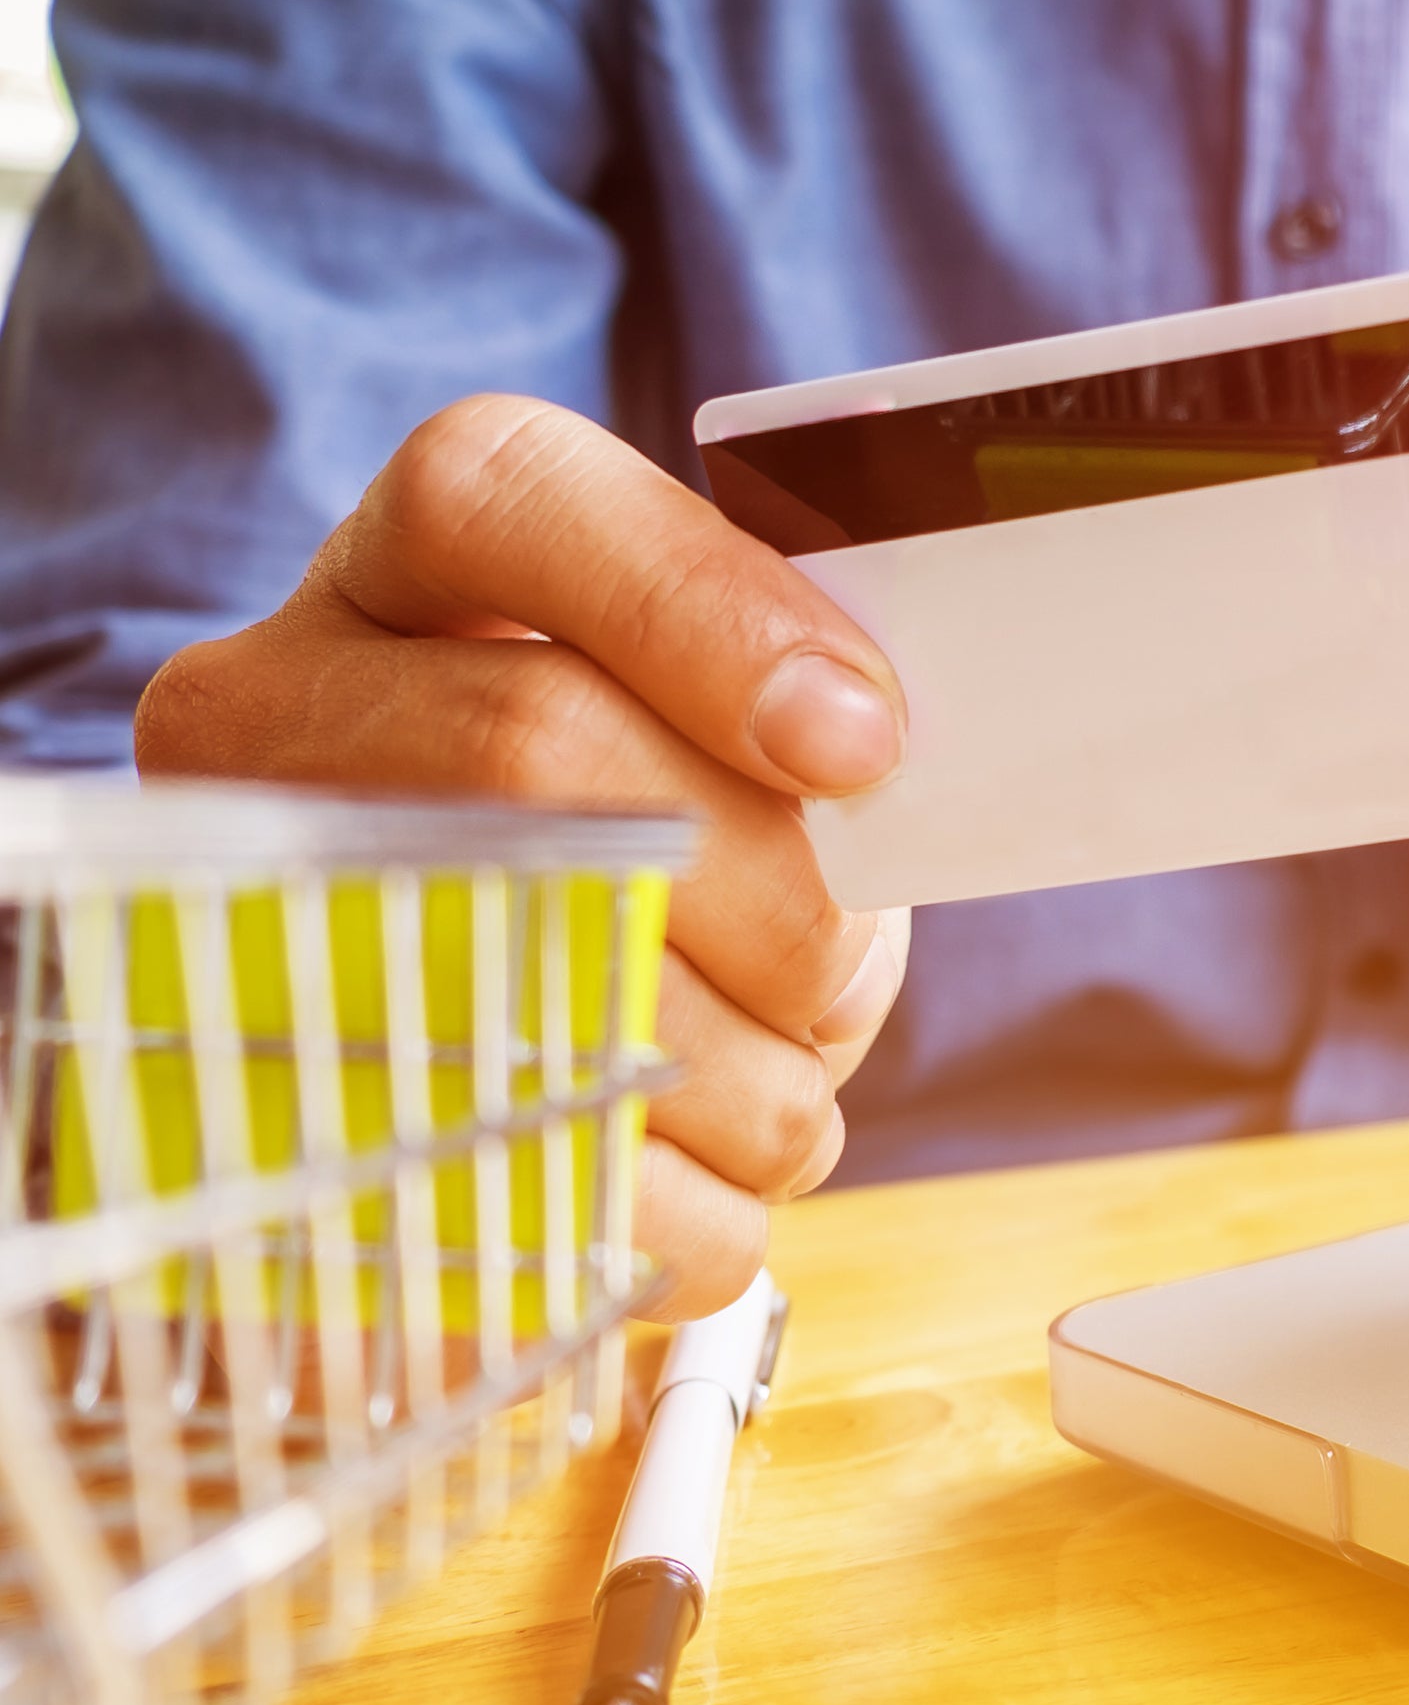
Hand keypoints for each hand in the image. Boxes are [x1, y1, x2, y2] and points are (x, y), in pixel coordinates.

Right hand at [134, 396, 910, 1316]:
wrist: (476, 1051)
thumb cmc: (664, 848)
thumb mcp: (720, 733)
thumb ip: (791, 718)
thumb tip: (870, 776)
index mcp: (405, 573)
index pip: (500, 496)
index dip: (704, 610)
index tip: (864, 746)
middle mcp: (275, 716)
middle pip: (535, 745)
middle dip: (764, 892)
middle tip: (834, 972)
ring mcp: (242, 913)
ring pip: (546, 975)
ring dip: (751, 1077)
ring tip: (777, 1083)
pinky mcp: (284, 1130)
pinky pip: (547, 1181)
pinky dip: (697, 1208)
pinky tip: (709, 1176)